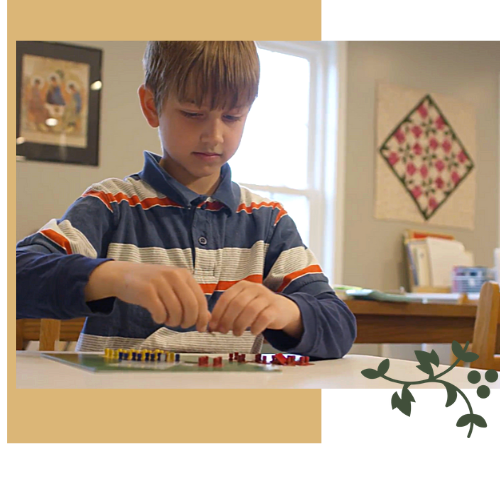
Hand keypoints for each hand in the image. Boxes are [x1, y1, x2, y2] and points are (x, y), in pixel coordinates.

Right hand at [85, 261, 210, 331]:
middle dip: (188, 322)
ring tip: (167, 320)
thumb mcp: (174, 288)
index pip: (200, 299)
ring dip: (173, 322)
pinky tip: (157, 317)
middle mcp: (174, 275)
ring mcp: (160, 282)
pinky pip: (160, 313)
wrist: (123, 275)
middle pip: (191, 306)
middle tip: (182, 325)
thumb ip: (190, 300)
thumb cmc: (152, 284)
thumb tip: (207, 319)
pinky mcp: (146, 291)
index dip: (202, 317)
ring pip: (176, 311)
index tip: (200, 328)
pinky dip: (160, 319)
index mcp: (184, 274)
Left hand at [208, 281, 302, 337]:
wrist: (282, 309)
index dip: (218, 313)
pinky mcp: (275, 308)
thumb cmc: (257, 309)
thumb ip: (226, 313)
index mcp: (243, 286)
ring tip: (237, 333)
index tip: (213, 326)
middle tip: (224, 331)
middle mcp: (255, 288)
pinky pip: (264, 318)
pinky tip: (253, 332)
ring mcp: (266, 297)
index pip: (226, 298)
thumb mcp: (241, 306)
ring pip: (250, 310)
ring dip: (240, 324)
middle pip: (237, 304)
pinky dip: (256, 327)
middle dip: (228, 320)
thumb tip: (210, 326)